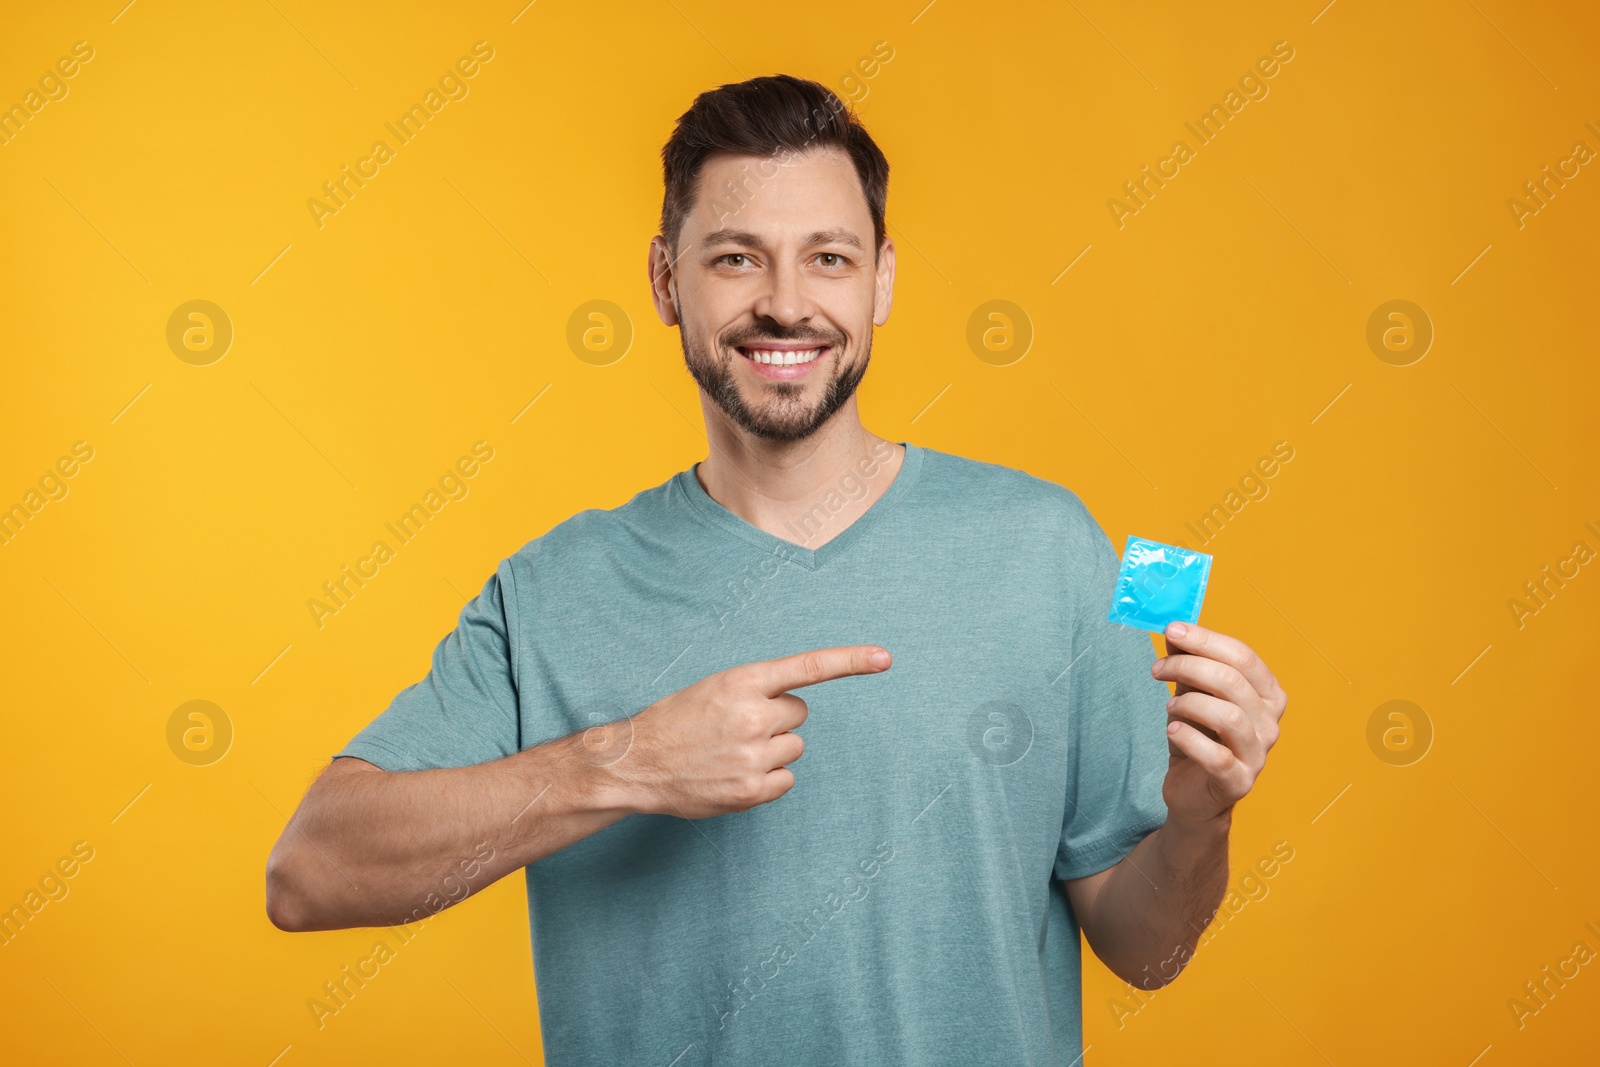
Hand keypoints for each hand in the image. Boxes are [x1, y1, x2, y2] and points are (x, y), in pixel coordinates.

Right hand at [604, 645, 891, 819]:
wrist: (637, 763)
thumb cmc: (676, 722)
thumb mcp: (714, 689)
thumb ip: (755, 692)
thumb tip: (793, 711)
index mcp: (742, 681)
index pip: (807, 668)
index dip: (850, 662)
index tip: (885, 658)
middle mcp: (753, 715)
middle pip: (799, 714)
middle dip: (777, 719)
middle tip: (738, 727)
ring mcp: (754, 755)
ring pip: (793, 748)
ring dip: (770, 750)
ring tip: (729, 752)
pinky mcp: (753, 789)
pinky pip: (786, 781)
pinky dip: (766, 780)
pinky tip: (733, 775)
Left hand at [1152, 621, 1286, 826]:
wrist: (1194, 793)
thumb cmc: (1198, 737)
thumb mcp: (1191, 693)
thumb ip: (1188, 663)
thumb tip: (1174, 630)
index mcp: (1267, 695)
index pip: (1243, 657)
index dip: (1205, 640)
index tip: (1171, 630)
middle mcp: (1270, 724)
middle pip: (1232, 682)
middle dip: (1188, 667)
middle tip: (1157, 669)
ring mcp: (1257, 755)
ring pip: (1229, 717)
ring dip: (1190, 703)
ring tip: (1169, 705)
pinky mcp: (1238, 782)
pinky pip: (1216, 756)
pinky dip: (1188, 738)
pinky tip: (1172, 731)